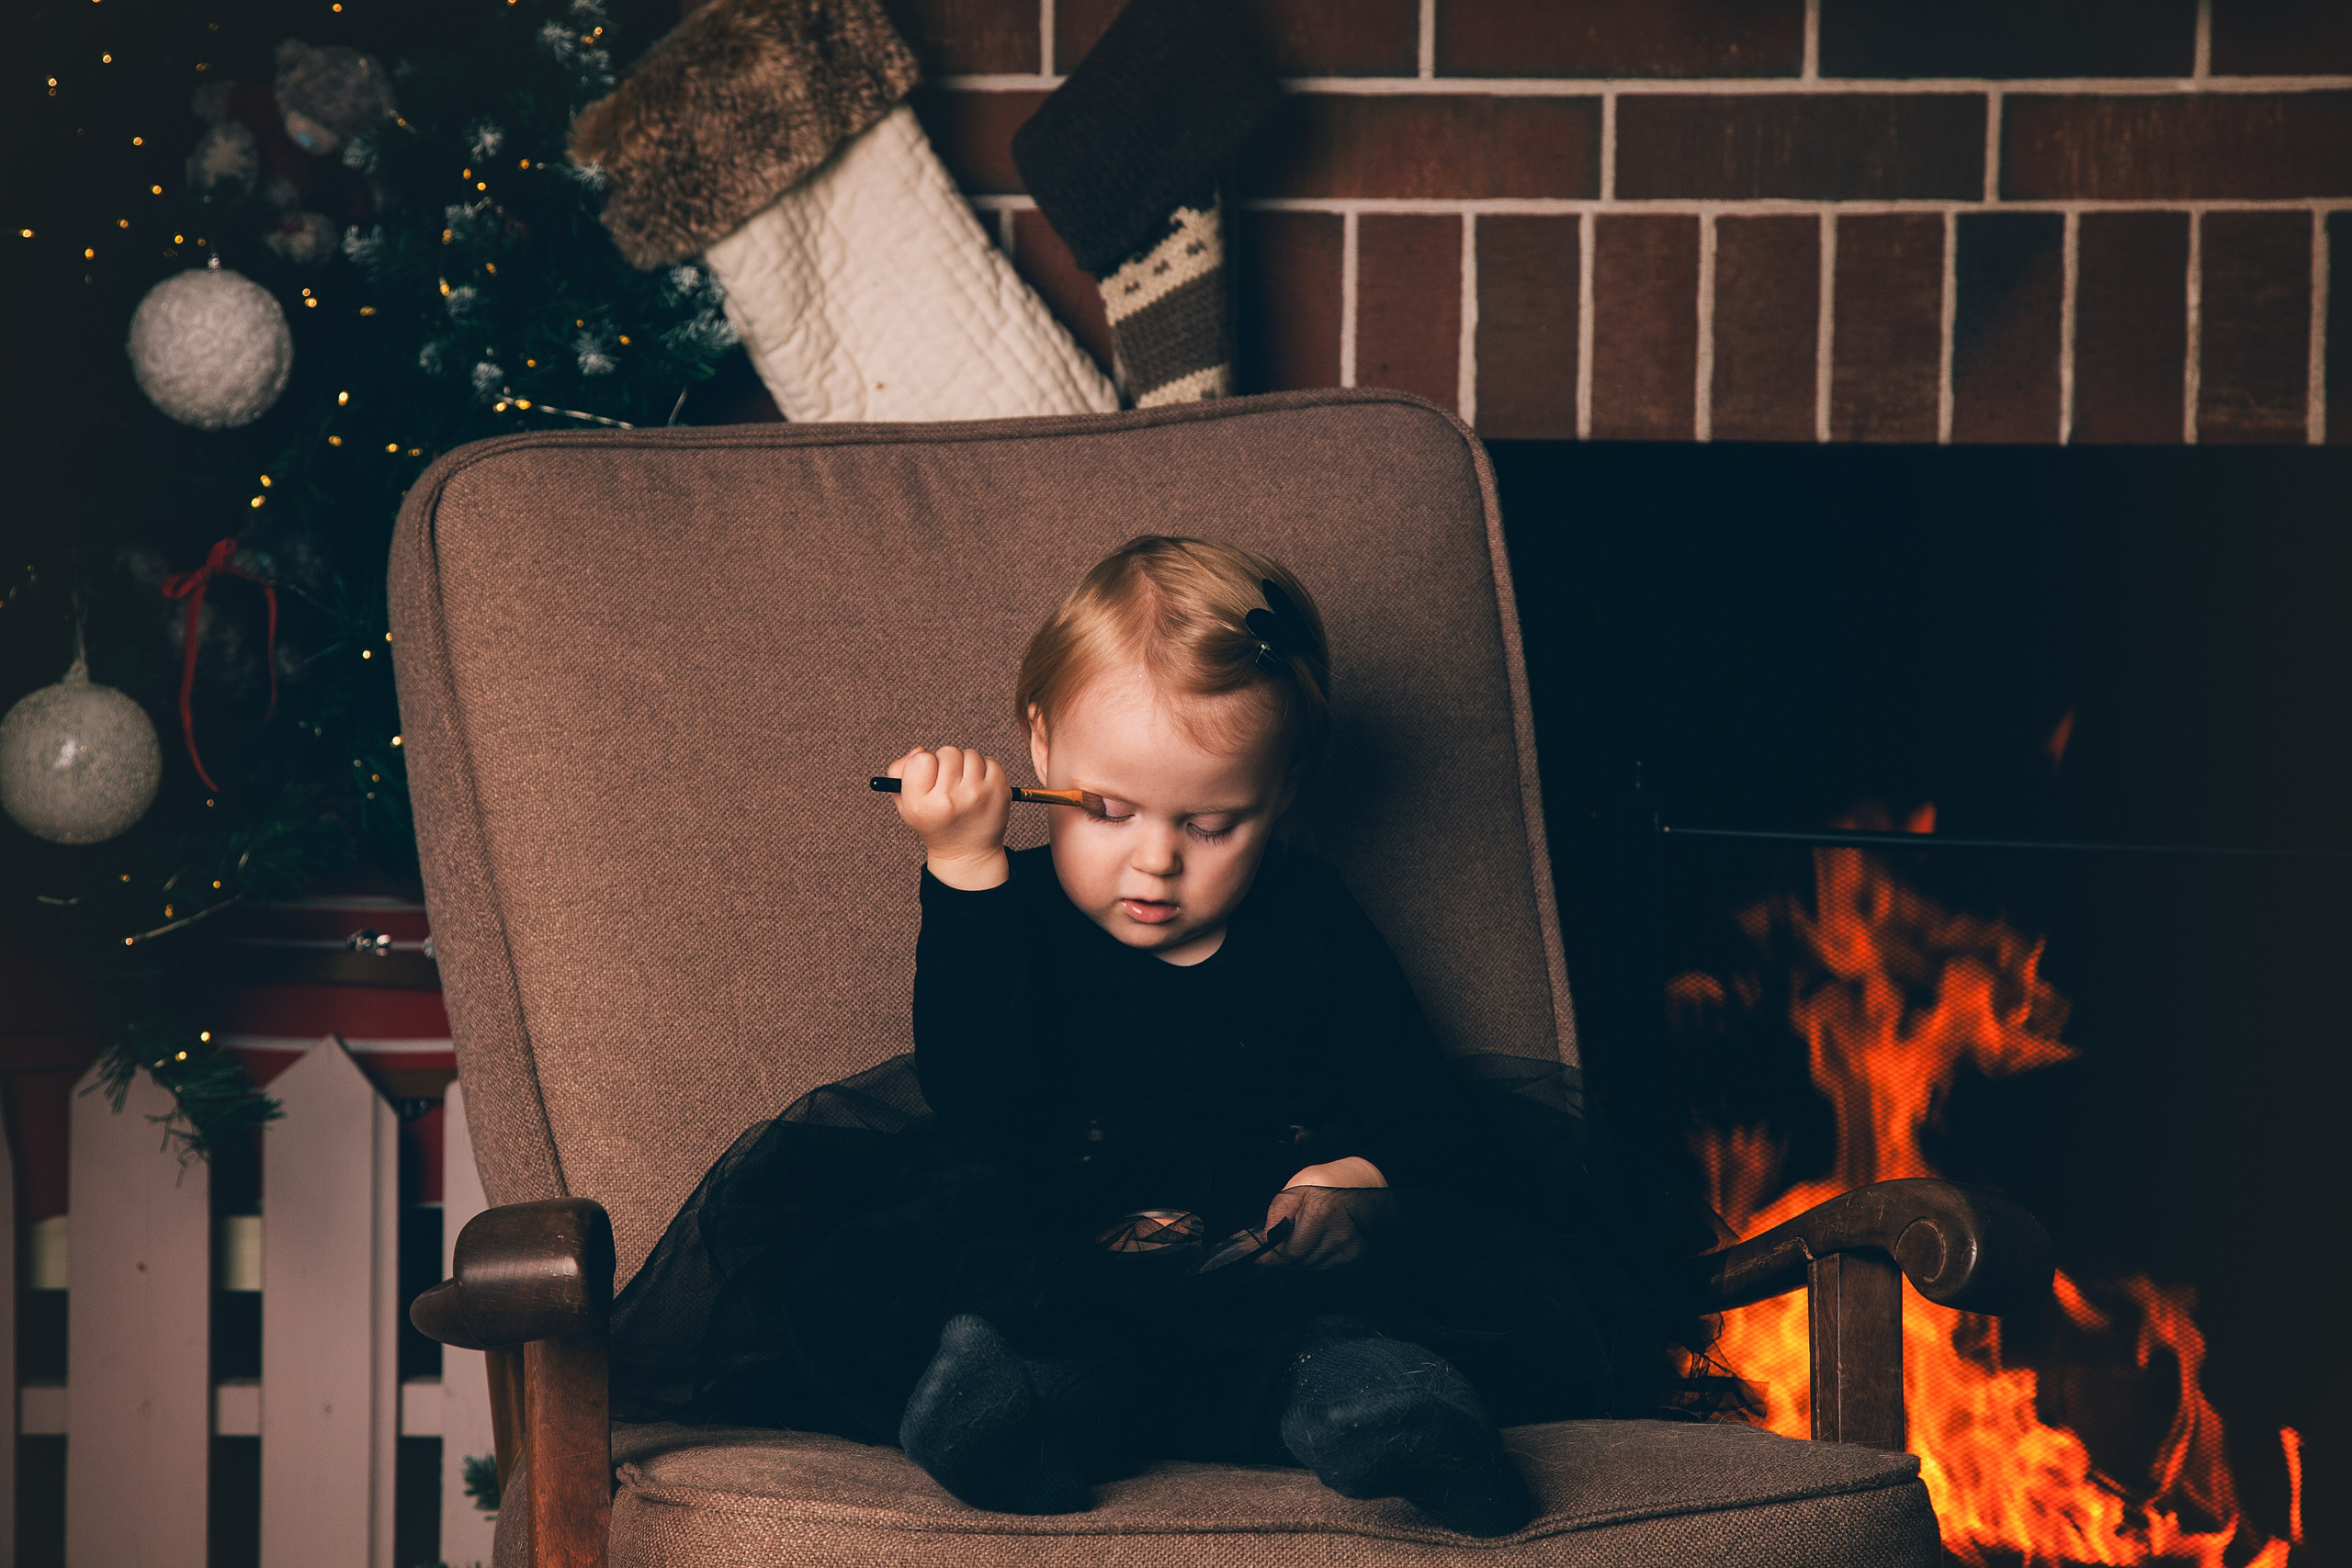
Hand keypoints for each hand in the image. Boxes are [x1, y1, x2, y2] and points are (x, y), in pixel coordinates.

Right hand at [886, 745, 1009, 888]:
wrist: (968, 853)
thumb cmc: (935, 823)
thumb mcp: (907, 805)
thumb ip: (899, 773)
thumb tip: (919, 749)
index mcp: (921, 804)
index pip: (921, 759)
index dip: (924, 764)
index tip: (929, 778)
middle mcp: (949, 800)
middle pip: (947, 752)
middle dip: (947, 763)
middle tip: (948, 784)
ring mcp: (977, 795)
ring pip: (969, 754)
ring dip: (966, 765)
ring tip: (964, 787)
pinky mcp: (999, 791)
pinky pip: (990, 761)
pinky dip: (984, 770)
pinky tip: (979, 788)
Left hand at [1258, 1158, 1389, 1270]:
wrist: (1364, 1186)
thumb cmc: (1329, 1183)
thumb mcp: (1297, 1186)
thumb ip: (1278, 1212)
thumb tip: (1265, 1238)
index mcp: (1321, 1214)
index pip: (1288, 1251)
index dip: (1271, 1253)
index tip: (1260, 1252)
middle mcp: (1338, 1236)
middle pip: (1297, 1261)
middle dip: (1285, 1253)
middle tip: (1284, 1236)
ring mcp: (1348, 1250)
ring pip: (1309, 1266)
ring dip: (1301, 1255)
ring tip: (1307, 1233)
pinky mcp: (1354, 1259)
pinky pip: (1323, 1267)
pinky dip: (1315, 1257)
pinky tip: (1320, 1239)